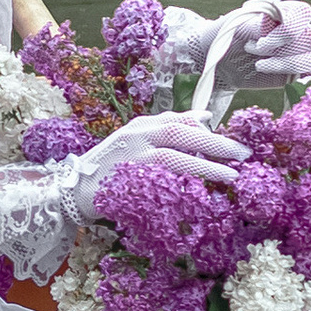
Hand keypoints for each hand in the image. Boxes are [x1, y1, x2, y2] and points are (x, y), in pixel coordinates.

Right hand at [0, 110, 236, 282]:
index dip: (199, 122)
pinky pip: (164, 178)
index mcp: (138, 126)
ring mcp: (133, 154)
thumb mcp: (129, 149)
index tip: (219, 126)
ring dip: (207, 165)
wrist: (69, 191)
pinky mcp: (130, 176)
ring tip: (232, 175)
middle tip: (241, 153)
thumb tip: (196, 128)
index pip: (175, 119)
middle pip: (183, 132)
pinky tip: (203, 191)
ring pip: (178, 155)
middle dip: (215, 142)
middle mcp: (137, 134)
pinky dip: (184, 183)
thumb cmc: (103, 173)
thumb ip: (157, 141)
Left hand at [164, 0, 310, 84]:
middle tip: (252, 50)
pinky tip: (294, 83)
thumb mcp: (238, 24)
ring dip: (290, 64)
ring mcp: (302, 53)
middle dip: (283, 49)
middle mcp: (299, 31)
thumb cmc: (228, 35)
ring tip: (259, 66)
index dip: (288, 29)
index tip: (261, 41)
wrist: (219, 61)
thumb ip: (260, 17)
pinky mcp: (299, 75)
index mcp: (287, 13)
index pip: (304, 14)